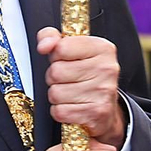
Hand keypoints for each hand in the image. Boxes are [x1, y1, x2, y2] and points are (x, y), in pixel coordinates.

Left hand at [37, 27, 125, 146]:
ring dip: (57, 96)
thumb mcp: (73, 49)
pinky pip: (60, 112)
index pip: (61, 48)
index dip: (56, 56)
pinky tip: (73, 107)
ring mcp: (103, 91)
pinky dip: (61, 112)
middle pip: (56, 72)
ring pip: (55, 93)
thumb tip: (44, 45)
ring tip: (71, 94)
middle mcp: (106, 68)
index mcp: (102, 48)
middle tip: (67, 79)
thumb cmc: (86, 76)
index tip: (64, 60)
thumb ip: (52, 37)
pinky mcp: (96, 113)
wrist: (106, 109)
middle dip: (54, 78)